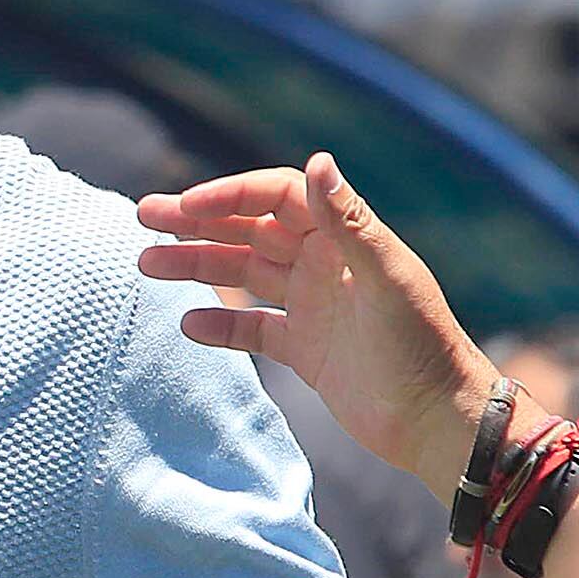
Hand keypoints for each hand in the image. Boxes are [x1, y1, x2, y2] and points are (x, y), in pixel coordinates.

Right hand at [137, 154, 498, 497]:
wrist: (434, 418)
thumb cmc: (421, 344)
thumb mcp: (385, 278)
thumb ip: (349, 221)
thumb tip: (318, 159)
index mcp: (344, 237)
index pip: (276, 197)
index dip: (229, 195)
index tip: (185, 207)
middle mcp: (323, 263)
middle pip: (249, 230)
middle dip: (196, 222)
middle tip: (144, 216)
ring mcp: (311, 305)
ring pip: (242, 275)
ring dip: (196, 267)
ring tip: (147, 264)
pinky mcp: (304, 348)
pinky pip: (251, 328)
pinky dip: (220, 324)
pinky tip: (187, 323)